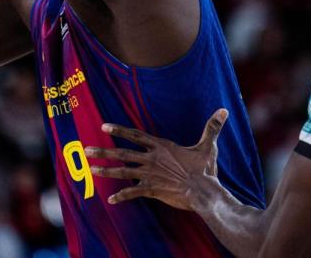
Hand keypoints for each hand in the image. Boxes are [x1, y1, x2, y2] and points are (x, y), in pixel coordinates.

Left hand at [85, 108, 228, 211]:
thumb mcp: (208, 146)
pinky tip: (111, 200)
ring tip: (91, 170)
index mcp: (161, 147)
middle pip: (122, 153)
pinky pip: (133, 193)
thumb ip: (212, 127)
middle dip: (103, 151)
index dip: (119, 130)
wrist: (204, 192)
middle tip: (86, 150)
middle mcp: (152, 159)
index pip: (135, 135)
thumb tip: (224, 110)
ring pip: (123, 172)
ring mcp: (150, 175)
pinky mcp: (152, 190)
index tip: (103, 126)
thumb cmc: (205, 169)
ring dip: (106, 171)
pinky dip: (122, 196)